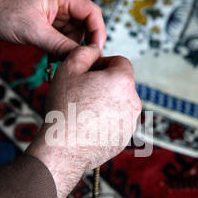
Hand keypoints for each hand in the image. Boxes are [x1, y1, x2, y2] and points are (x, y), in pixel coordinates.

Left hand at [0, 0, 105, 57]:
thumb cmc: (2, 11)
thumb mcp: (34, 31)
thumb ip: (60, 45)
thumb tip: (81, 57)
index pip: (91, 12)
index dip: (98, 32)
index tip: (96, 51)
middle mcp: (60, 2)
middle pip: (85, 23)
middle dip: (82, 43)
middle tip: (79, 61)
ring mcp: (53, 13)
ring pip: (73, 33)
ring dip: (69, 48)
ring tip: (60, 60)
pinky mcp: (45, 22)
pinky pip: (60, 36)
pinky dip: (60, 48)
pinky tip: (53, 58)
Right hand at [26, 44, 141, 197]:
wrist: (63, 148)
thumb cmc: (64, 108)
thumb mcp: (68, 69)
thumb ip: (85, 52)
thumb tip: (94, 49)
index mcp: (123, 81)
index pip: (119, 61)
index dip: (101, 63)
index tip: (85, 73)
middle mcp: (134, 102)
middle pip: (120, 83)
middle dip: (103, 84)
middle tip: (80, 92)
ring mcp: (131, 123)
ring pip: (119, 104)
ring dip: (104, 102)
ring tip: (82, 111)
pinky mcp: (124, 139)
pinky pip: (116, 123)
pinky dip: (105, 121)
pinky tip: (86, 126)